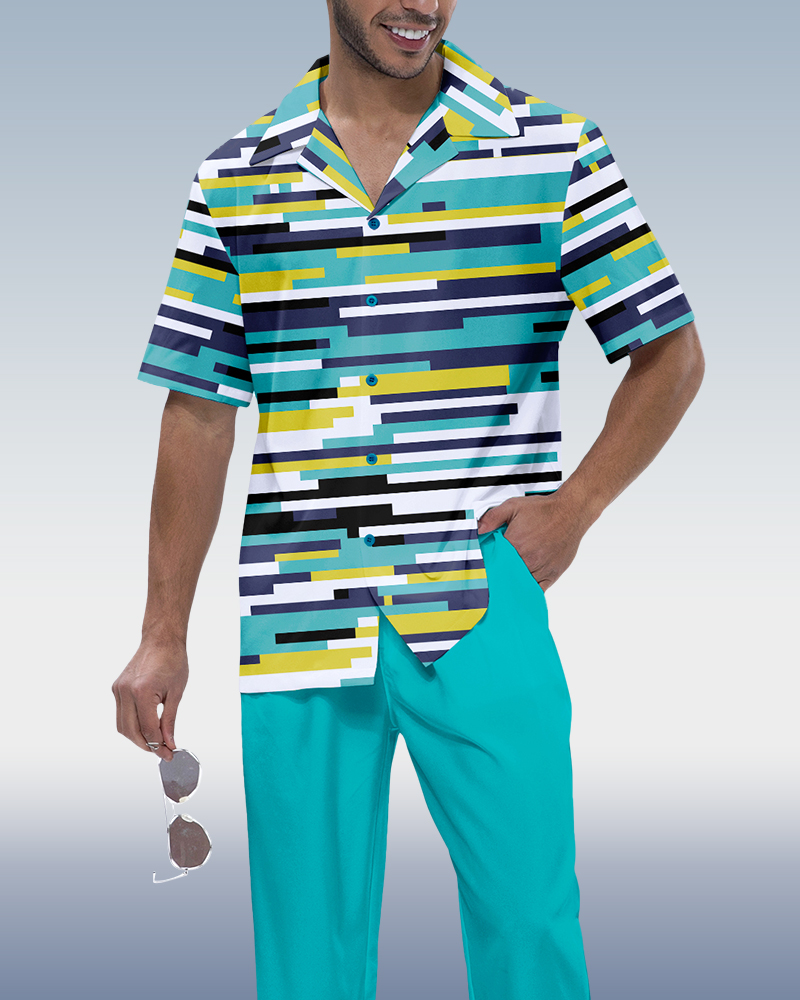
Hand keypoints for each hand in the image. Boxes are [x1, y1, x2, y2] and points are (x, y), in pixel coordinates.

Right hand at [111, 637, 187, 761]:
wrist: (161, 640)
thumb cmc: (172, 660)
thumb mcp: (176, 693)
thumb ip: (169, 721)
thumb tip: (169, 742)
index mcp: (142, 691)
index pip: (148, 729)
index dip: (159, 745)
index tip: (169, 753)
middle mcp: (125, 691)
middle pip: (131, 732)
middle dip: (146, 746)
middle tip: (162, 751)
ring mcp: (118, 689)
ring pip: (122, 726)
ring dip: (137, 738)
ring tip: (155, 742)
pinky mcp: (116, 688)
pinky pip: (121, 714)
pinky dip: (132, 725)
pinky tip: (145, 727)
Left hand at [476, 494, 588, 591]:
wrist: (570, 512)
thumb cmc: (544, 510)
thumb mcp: (513, 506)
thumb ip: (493, 517)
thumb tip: (478, 529)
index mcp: (514, 544)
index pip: (494, 563)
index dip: (488, 566)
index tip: (483, 570)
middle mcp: (527, 559)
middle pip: (506, 576)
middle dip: (499, 577)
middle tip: (494, 578)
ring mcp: (540, 568)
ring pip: (521, 585)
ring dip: (513, 585)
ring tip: (506, 586)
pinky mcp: (552, 574)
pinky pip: (538, 590)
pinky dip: (529, 592)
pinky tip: (522, 591)